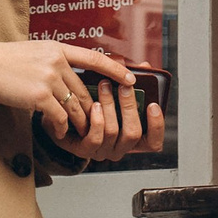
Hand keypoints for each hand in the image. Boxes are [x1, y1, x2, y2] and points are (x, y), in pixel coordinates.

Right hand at [0, 41, 123, 139]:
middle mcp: (56, 61)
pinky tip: (60, 131)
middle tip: (96, 122)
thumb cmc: (3, 62)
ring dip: (80, 122)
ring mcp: (49, 79)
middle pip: (84, 90)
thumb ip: (52, 62)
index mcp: (57, 48)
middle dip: (92, 109)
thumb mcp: (33, 53)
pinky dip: (62, 127)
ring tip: (81, 131)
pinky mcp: (40, 96)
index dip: (115, 69)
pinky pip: (61, 117)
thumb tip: (67, 79)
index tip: (130, 78)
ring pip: (76, 106)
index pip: (93, 58)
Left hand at [49, 79, 166, 164]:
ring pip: (113, 132)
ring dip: (110, 106)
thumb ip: (130, 83)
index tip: (153, 105)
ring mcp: (102, 151)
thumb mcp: (114, 93)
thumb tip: (144, 66)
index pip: (153, 142)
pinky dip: (97, 120)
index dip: (157, 126)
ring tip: (104, 86)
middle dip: (130, 106)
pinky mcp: (84, 150)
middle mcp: (119, 148)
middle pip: (133, 133)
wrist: (61, 113)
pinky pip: (95, 138)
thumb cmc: (91, 103)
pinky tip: (95, 105)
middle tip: (124, 86)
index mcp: (131, 138)